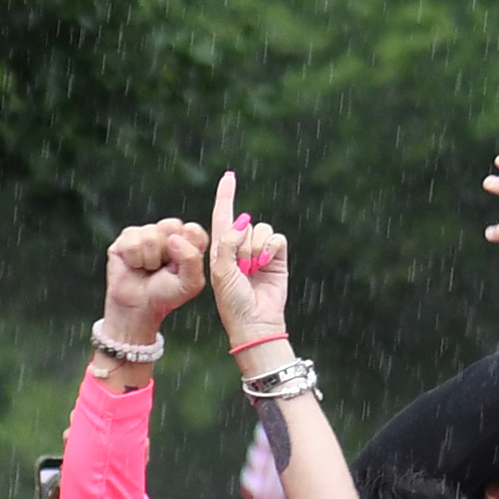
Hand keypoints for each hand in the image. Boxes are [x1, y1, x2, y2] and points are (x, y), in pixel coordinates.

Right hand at [102, 219, 208, 343]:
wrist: (138, 307)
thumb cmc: (165, 294)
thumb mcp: (190, 283)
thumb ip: (192, 259)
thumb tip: (173, 238)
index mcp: (188, 241)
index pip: (194, 230)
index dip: (188, 247)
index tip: (180, 266)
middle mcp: (168, 233)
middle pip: (172, 225)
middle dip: (167, 252)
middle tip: (163, 267)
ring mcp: (146, 232)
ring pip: (150, 236)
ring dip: (150, 260)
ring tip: (149, 268)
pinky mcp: (127, 237)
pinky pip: (132, 243)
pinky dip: (134, 260)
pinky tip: (135, 265)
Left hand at [209, 172, 289, 356]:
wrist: (255, 322)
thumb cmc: (233, 301)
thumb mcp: (220, 272)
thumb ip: (227, 243)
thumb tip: (244, 222)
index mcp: (222, 249)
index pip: (223, 216)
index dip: (226, 195)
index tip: (229, 176)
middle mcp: (241, 247)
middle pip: (245, 223)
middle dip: (243, 245)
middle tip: (241, 270)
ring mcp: (260, 251)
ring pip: (261, 229)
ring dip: (256, 250)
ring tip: (253, 271)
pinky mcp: (277, 256)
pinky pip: (276, 238)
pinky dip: (271, 250)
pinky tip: (266, 266)